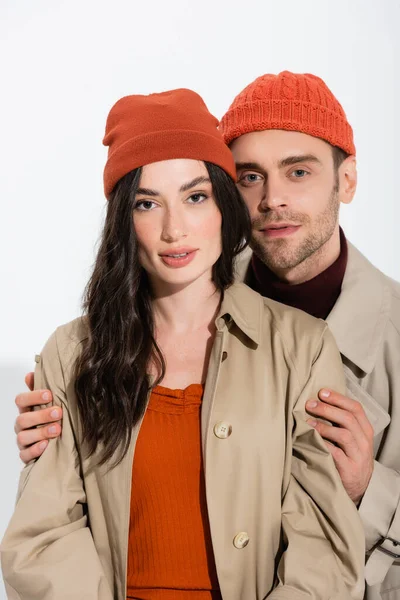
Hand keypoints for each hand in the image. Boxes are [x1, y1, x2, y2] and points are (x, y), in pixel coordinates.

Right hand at [15, 372, 61, 463]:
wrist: (57, 442)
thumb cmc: (51, 419)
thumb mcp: (48, 403)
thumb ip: (40, 389)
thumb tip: (30, 374)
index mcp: (26, 410)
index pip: (21, 400)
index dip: (33, 396)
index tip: (49, 394)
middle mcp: (22, 425)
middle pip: (22, 419)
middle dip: (40, 415)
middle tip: (58, 413)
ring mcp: (23, 441)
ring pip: (22, 437)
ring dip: (40, 432)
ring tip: (57, 430)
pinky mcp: (26, 455)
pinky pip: (25, 455)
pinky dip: (35, 450)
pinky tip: (46, 445)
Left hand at [306, 389, 373, 504]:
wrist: (358, 488)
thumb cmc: (349, 457)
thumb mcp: (353, 439)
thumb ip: (342, 423)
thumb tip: (319, 401)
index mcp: (365, 430)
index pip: (356, 408)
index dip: (338, 398)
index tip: (322, 392)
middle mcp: (365, 442)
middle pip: (348, 419)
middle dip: (327, 409)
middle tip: (310, 404)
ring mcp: (358, 457)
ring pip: (344, 435)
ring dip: (323, 426)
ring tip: (307, 422)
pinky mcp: (349, 470)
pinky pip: (336, 453)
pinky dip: (322, 444)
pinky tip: (311, 439)